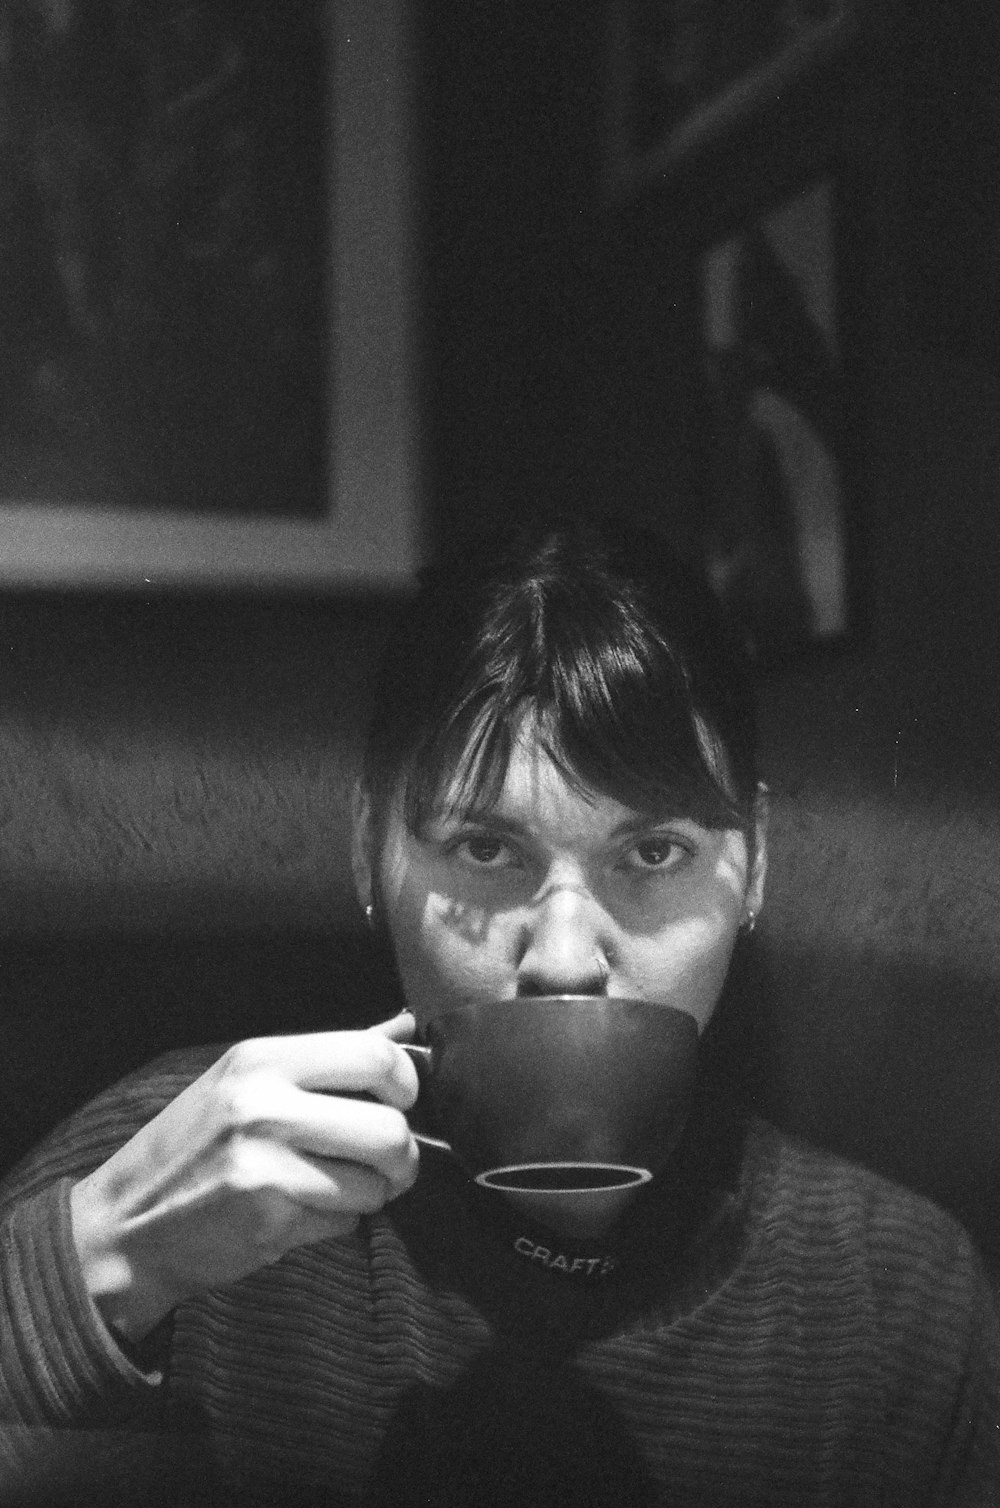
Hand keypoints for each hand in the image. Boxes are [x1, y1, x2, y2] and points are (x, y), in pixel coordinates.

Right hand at [70, 1012, 419, 1342]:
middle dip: (404, 1155)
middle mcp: (263, 1104)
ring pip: (376, 1182)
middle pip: (390, 1128)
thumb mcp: (250, 1080)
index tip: (398, 1102)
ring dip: (372, 1194)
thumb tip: (407, 1026)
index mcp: (261, 1058)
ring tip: (338, 1188)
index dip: (405, 1084)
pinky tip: (302, 1213)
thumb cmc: (197, 1145)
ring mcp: (266, 1163)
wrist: (127, 1223)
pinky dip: (339, 1223)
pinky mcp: (269, 1218)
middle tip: (389, 1163)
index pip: (375, 1056)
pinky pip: (346, 1222)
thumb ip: (331, 1055)